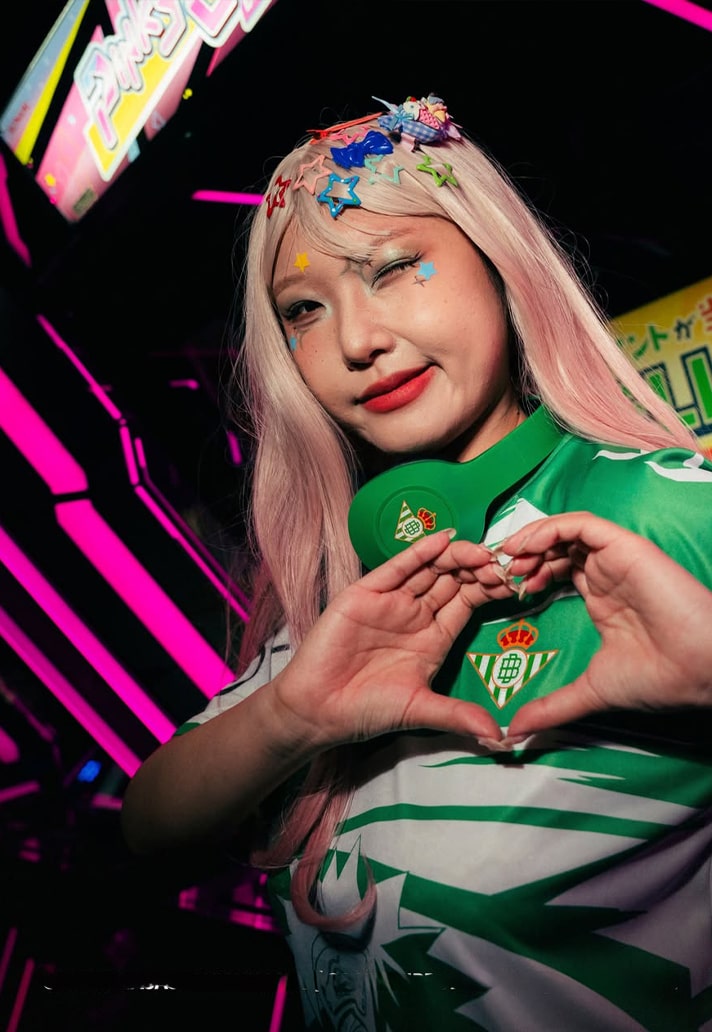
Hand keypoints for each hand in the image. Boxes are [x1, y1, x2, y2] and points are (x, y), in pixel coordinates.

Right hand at [271, 530, 512, 750]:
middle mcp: (416, 614)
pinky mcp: (366, 592)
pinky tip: (442, 539)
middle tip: (504, 562)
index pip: (468, 602)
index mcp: (434, 637)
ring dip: (457, 557)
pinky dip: (420, 552)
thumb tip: (500, 739)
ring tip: (481, 551)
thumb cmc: (366, 710)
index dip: (489, 590)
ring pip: (431, 569)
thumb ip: (459, 716)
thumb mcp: (420, 710)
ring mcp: (392, 601)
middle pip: (454, 580)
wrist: (317, 709)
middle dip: (479, 568)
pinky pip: (398, 567)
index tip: (514, 582)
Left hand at [498, 511, 711, 737]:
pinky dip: (549, 529)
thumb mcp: (591, 690)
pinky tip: (526, 547)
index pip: (552, 570)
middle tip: (496, 575)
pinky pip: (580, 524)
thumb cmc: (658, 679)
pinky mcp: (624, 546)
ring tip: (507, 561)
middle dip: (519, 557)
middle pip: (552, 547)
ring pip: (563, 531)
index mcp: (600, 596)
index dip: (522, 576)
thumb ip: (552, 705)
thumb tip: (516, 732)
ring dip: (529, 539)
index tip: (497, 593)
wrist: (697, 672)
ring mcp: (614, 557)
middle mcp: (605, 572)